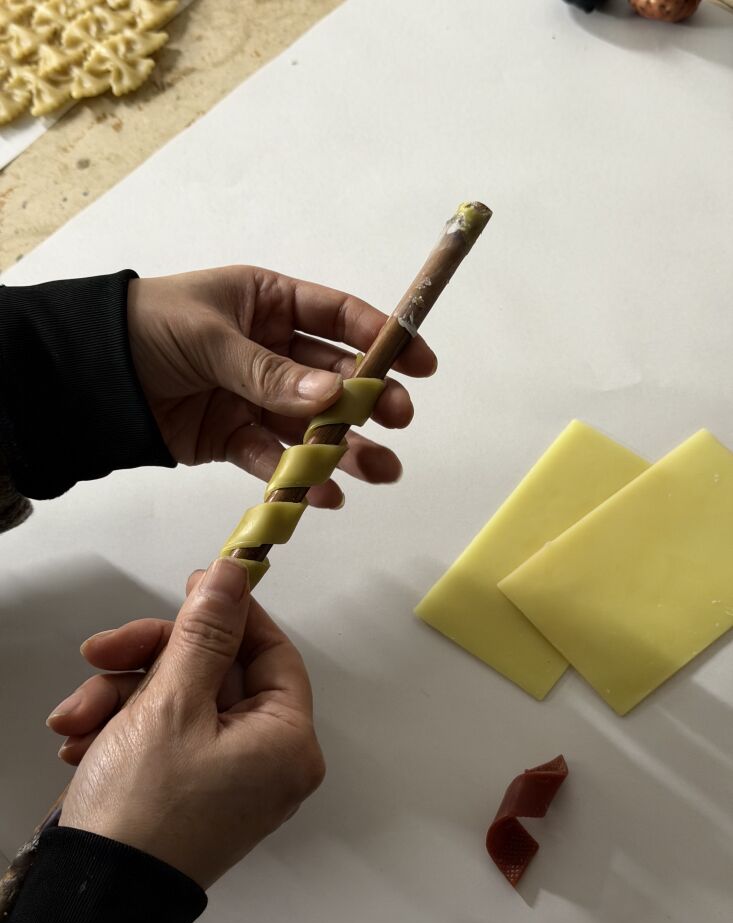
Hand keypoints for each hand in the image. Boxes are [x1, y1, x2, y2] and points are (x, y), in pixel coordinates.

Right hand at [53, 559, 323, 888]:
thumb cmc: (142, 808)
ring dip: (122, 696)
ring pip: (179, 700)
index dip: (230, 615)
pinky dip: (120, 729)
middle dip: (150, 661)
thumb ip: (205, 631)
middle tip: (104, 650)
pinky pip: (163, 735)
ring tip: (77, 716)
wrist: (90, 898)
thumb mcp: (173, 702)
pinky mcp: (187, 790)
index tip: (193, 587)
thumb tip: (233, 574)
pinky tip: (80, 740)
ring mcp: (226, 777)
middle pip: (215, 673)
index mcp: (286, 741)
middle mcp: (266, 760)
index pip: (270, 651)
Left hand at [127, 267, 436, 507]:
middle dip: (370, 400)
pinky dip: (297, 479)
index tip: (420, 364)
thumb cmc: (145, 329)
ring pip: (310, 425)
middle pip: (333, 377)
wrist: (84, 376)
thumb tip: (334, 395)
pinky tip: (325, 495)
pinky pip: (273, 458)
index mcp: (267, 304)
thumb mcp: (209, 337)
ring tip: (381, 471)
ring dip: (344, 448)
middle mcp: (270, 350)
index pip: (337, 318)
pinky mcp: (232, 436)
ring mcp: (254, 396)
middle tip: (397, 421)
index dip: (382, 338)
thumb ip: (269, 371)